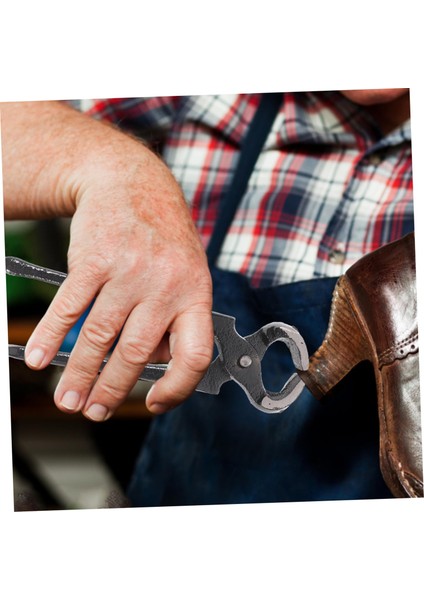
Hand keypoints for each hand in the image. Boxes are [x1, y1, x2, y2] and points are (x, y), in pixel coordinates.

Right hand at [2, 101, 213, 419]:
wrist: (133, 183)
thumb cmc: (163, 237)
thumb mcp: (188, 275)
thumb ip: (177, 318)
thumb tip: (155, 363)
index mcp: (195, 294)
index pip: (194, 355)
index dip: (176, 389)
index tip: (153, 403)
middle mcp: (165, 285)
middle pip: (135, 353)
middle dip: (110, 391)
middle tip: (94, 412)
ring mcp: (128, 272)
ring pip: (99, 336)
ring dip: (79, 374)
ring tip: (68, 398)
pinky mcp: (94, 260)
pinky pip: (69, 308)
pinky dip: (51, 337)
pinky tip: (40, 357)